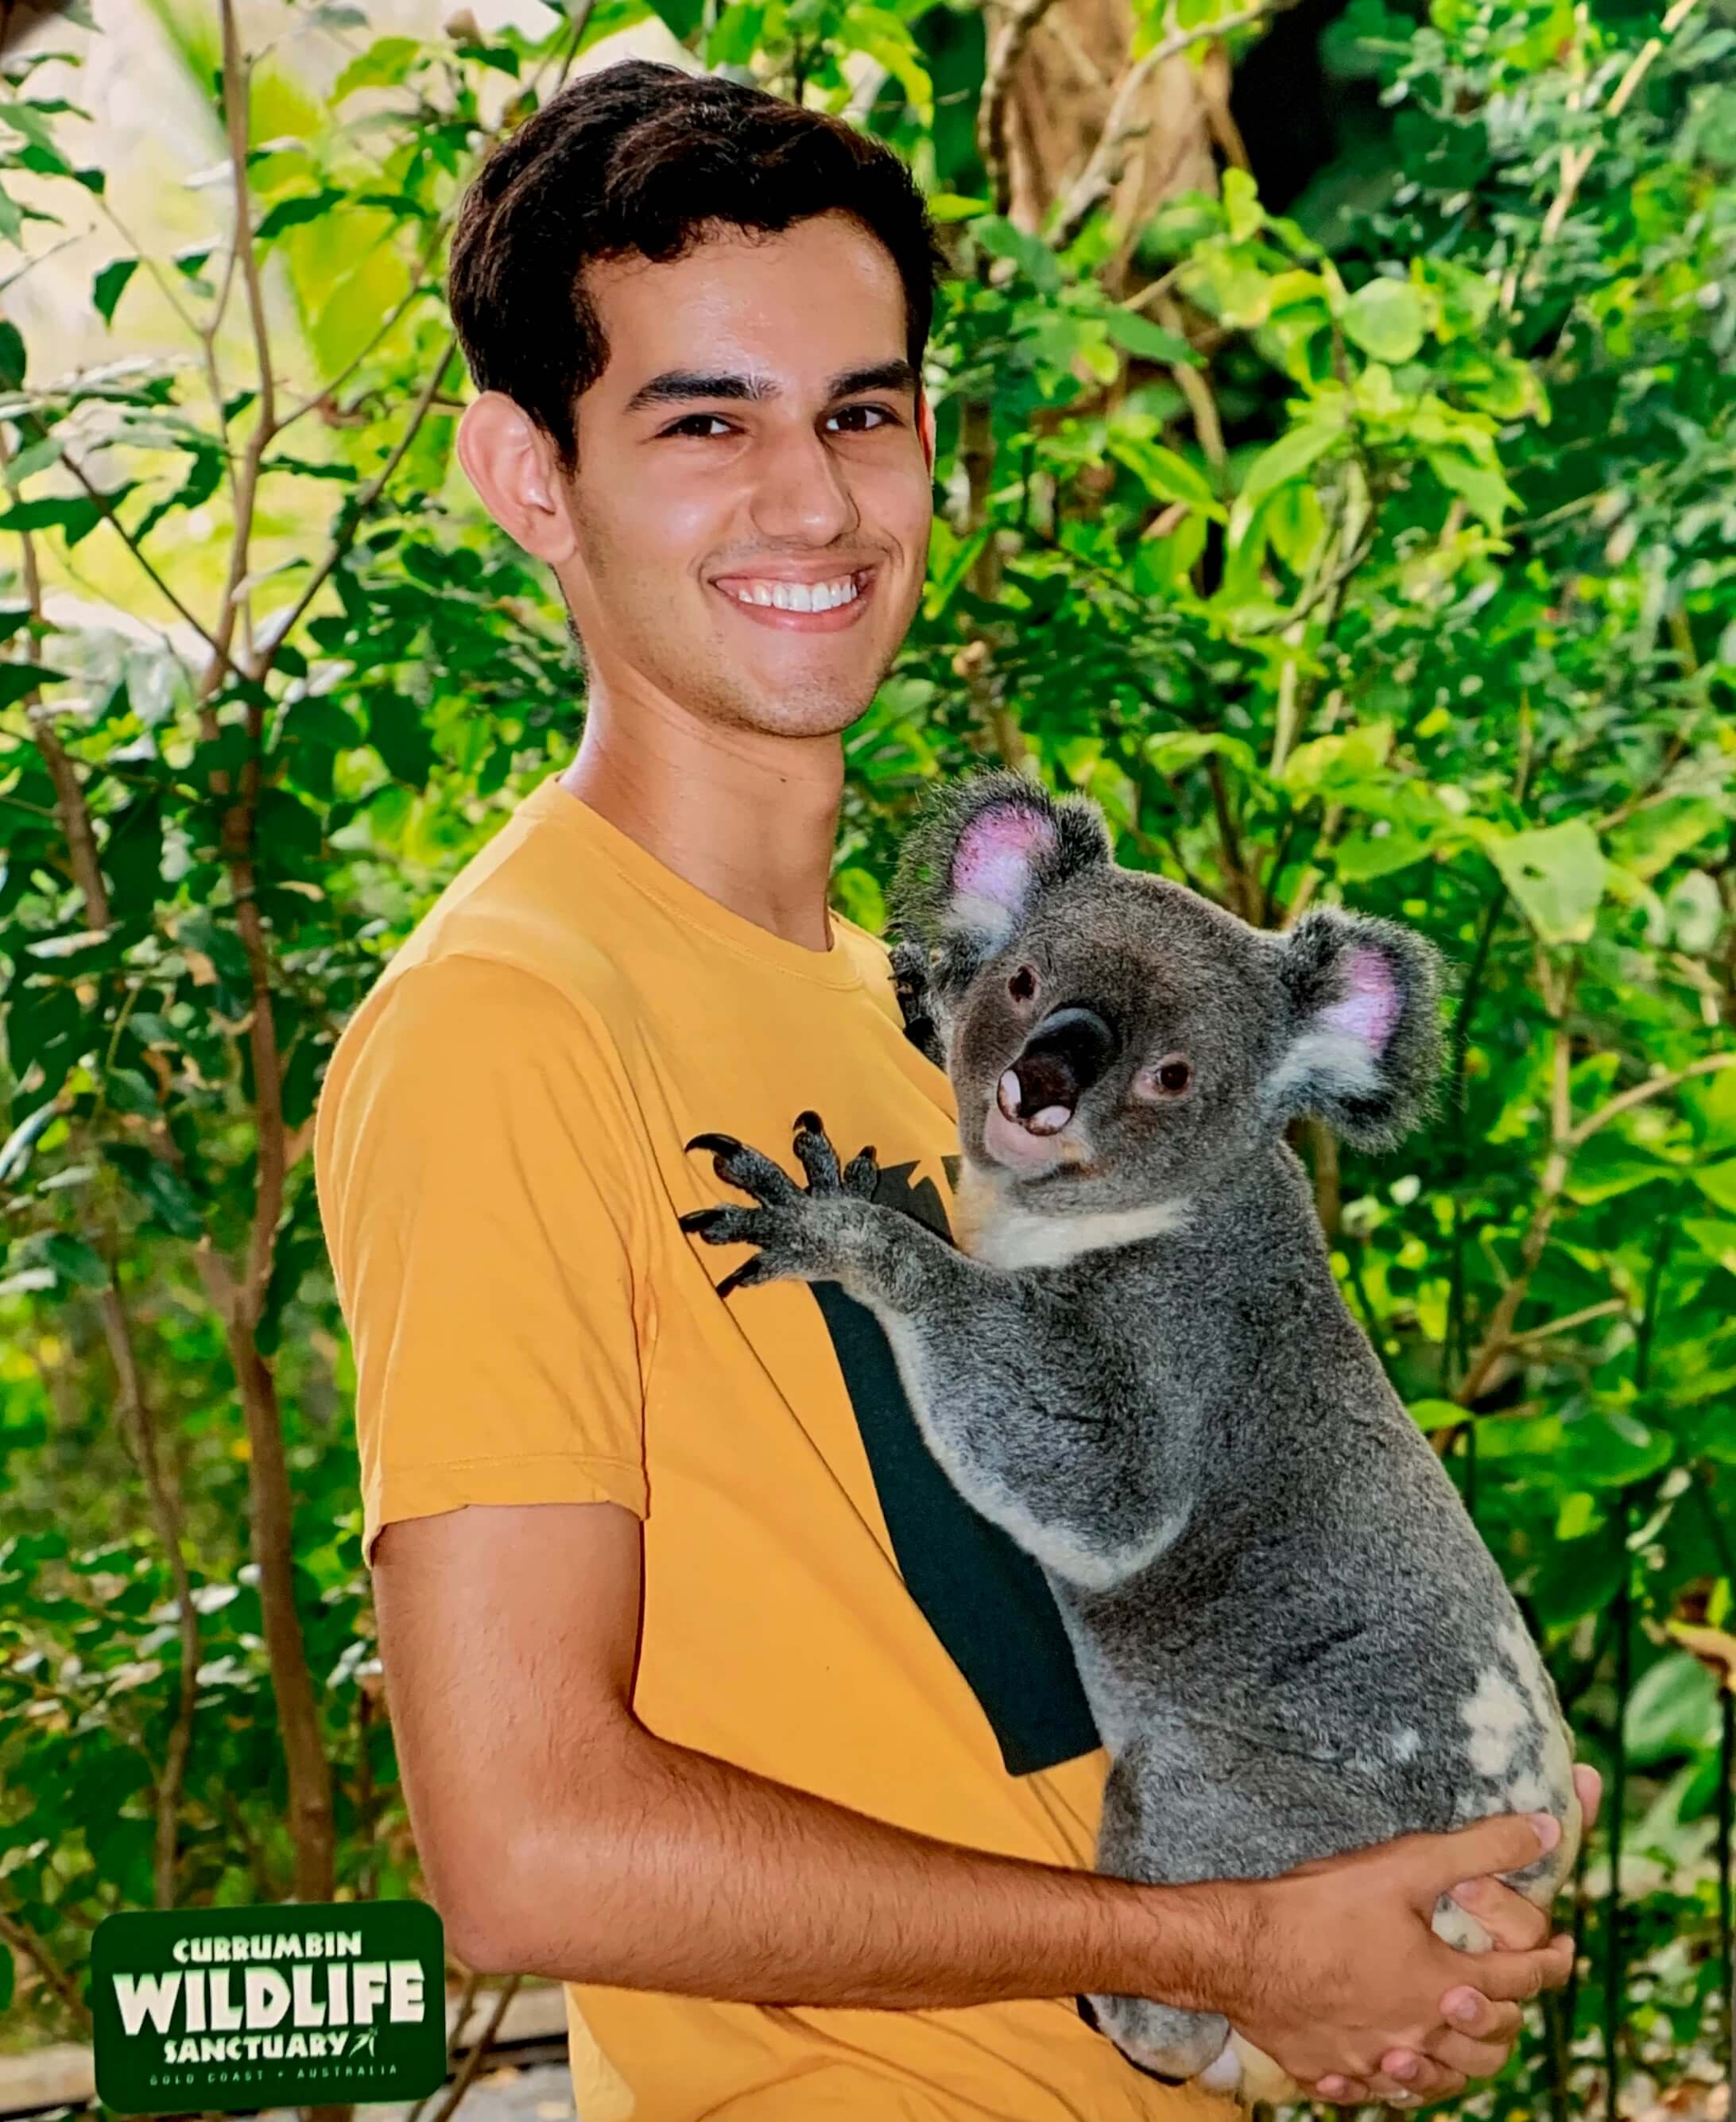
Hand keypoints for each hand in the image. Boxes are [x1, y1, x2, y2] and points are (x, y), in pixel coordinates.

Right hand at [1318, 1762, 1601, 2107]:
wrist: (1239, 1950)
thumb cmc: (1320, 1907)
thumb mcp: (1406, 1864)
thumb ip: (1481, 1849)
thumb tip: (1545, 1831)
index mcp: (1445, 1988)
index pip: (1522, 1980)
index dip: (1550, 1960)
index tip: (1561, 1948)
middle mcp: (1419, 2038)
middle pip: (1491, 2045)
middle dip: (1510, 2014)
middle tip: (1509, 1988)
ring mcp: (1374, 2063)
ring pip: (1442, 2080)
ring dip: (1461, 2058)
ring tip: (1458, 2031)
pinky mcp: (1331, 2071)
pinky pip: (1379, 2092)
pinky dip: (1396, 2080)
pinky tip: (1387, 2060)